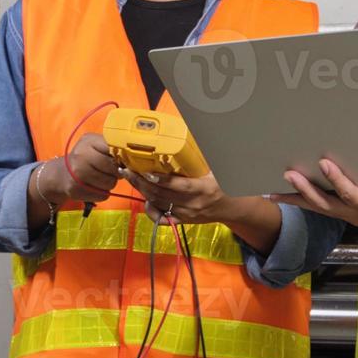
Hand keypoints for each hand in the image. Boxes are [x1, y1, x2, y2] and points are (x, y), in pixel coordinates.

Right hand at [42, 133, 117, 203]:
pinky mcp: (76, 191)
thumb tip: (132, 158)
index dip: (122, 157)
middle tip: (110, 170)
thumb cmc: (86, 157)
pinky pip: (103, 195)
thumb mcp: (96, 145)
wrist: (63, 173)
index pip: (115, 150)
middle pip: (114, 169)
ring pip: (110, 184)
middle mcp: (81, 157)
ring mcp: (76, 175)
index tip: (121, 160)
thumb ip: (112, 147)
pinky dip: (103, 193)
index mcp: (88, 141)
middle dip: (116, 171)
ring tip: (102, 178)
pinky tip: (94, 186)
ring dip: (110, 183)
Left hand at [119, 167, 241, 225]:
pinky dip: (150, 209)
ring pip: (158, 203)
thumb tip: (187, 136)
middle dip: (142, 182)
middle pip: (161, 194)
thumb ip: (202, 156)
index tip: (145, 170)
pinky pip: (161, 219)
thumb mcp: (216, 169)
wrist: (230, 206)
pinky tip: (145, 198)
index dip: (160, 179)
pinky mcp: (182, 221)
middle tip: (127, 170)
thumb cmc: (223, 184)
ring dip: (142, 190)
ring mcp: (186, 214)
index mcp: (203, 189)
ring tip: (131, 177)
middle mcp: (193, 204)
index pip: (178, 186)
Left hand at [270, 159, 357, 232]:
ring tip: (274, 191)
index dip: (338, 181)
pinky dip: (305, 200)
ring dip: (298, 199)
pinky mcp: (347, 211)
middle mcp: (357, 215)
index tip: (324, 163)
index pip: (352, 195)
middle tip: (287, 176)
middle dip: (306, 192)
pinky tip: (288, 194)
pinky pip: (323, 207)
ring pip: (320, 208)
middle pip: (326, 205)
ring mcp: (350, 215)